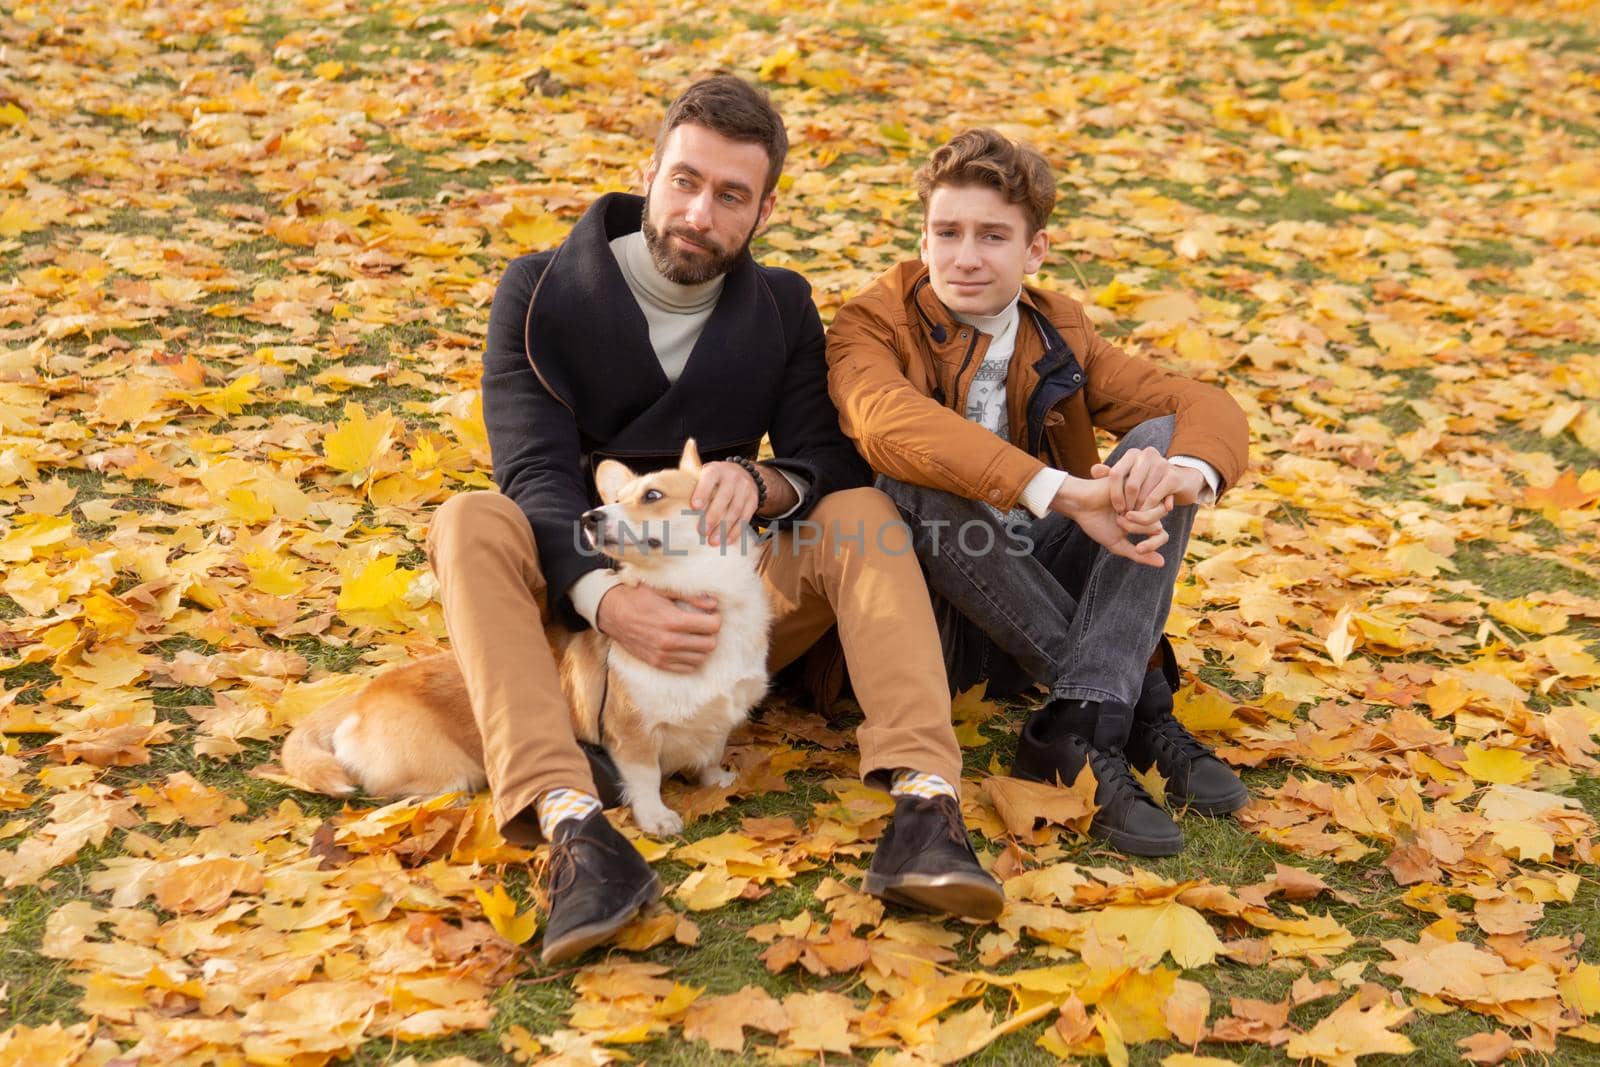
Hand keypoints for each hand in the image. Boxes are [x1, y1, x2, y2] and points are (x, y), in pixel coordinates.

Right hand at [594, 584, 720, 672]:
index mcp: (672, 620)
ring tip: (695, 636)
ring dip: (702, 647)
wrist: (613, 613)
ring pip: (700, 658)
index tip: (711, 615)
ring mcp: (662, 655)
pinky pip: (686, 668)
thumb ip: (691, 598)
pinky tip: (686, 647)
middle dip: (711, 634)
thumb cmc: (639, 597)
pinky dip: (691, 659)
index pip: (711, 626)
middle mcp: (669, 641)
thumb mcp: (664, 591)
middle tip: (705, 626)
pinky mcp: (657, 663)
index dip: (715, 619)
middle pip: (709, 644)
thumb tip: (714, 604)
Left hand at [693, 460, 760, 546]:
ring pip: (736, 510)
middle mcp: (732, 478)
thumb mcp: (703, 472)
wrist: (744, 474)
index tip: (694, 507)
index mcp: (716, 470)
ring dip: (724, 528)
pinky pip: (745, 518)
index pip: (709, 479)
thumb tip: (661, 490)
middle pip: (724, 497)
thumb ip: (689, 481)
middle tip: (702, 531)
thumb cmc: (714, 478)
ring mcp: (745, 489)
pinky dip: (736, 531)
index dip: (702, 492)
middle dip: (713, 516)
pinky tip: (726, 541)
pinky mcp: (753, 501)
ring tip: (713, 541)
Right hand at [1050, 475, 1167, 567]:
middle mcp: (1145, 508)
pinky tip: (1116, 502)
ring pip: (1153, 513)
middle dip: (1137, 528)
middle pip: (1158, 525)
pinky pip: (1145, 499)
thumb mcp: (1117, 544)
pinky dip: (1129, 505)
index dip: (1153, 545)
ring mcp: (1142, 495)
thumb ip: (1139, 554)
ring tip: (1118, 513)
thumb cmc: (1096, 523)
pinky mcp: (1137, 484)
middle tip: (1119, 522)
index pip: (1162, 536)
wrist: (1081, 504)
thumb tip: (1162, 564)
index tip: (1139, 549)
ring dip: (1134, 519)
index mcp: (1143, 522)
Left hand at [1090, 449, 1205, 528]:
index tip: (1117, 508)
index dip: (1114, 494)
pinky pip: (1156, 497)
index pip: (1115, 474)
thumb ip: (1109, 474)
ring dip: (1139, 509)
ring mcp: (1162, 464)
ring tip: (1135, 516)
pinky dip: (1150, 509)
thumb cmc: (1147, 480)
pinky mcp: (1173, 476)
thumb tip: (1094, 470)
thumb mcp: (1128, 476)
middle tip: (1126, 515)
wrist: (1179, 481)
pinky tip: (1147, 514)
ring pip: (1143, 493)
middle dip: (1127, 504)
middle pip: (1130, 485)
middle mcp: (1147, 454)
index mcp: (1133, 454)